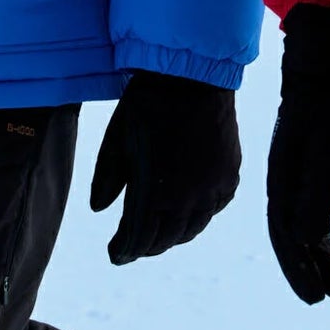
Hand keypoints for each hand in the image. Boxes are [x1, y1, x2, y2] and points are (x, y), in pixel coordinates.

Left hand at [88, 71, 241, 263]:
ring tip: (159, 233)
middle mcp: (188, 198)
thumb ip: (106, 179)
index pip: (137, 240)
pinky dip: (200, 215)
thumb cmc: (147, 105)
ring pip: (193, 228)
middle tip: (134, 246)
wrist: (194, 75)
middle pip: (166, 240)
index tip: (114, 254)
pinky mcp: (230, 173)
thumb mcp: (117, 141)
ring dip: (173, 235)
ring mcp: (213, 187)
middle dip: (146, 247)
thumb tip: (98, 210)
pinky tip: (190, 210)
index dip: (123, 251)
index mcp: (155, 193)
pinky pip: (216, 207)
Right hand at [267, 3, 329, 304]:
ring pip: (303, 237)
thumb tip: (305, 238)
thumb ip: (316, 189)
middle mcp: (283, 190)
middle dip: (305, 273)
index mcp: (281, 182)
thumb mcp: (327, 148)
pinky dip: (322, 247)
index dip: (298, 267)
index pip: (286, 235)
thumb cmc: (326, 109)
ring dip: (318, 264)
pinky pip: (313, 224)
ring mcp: (295, 187)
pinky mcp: (310, 184)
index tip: (315, 295)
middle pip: (290, 242)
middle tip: (325, 300)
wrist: (322, 78)